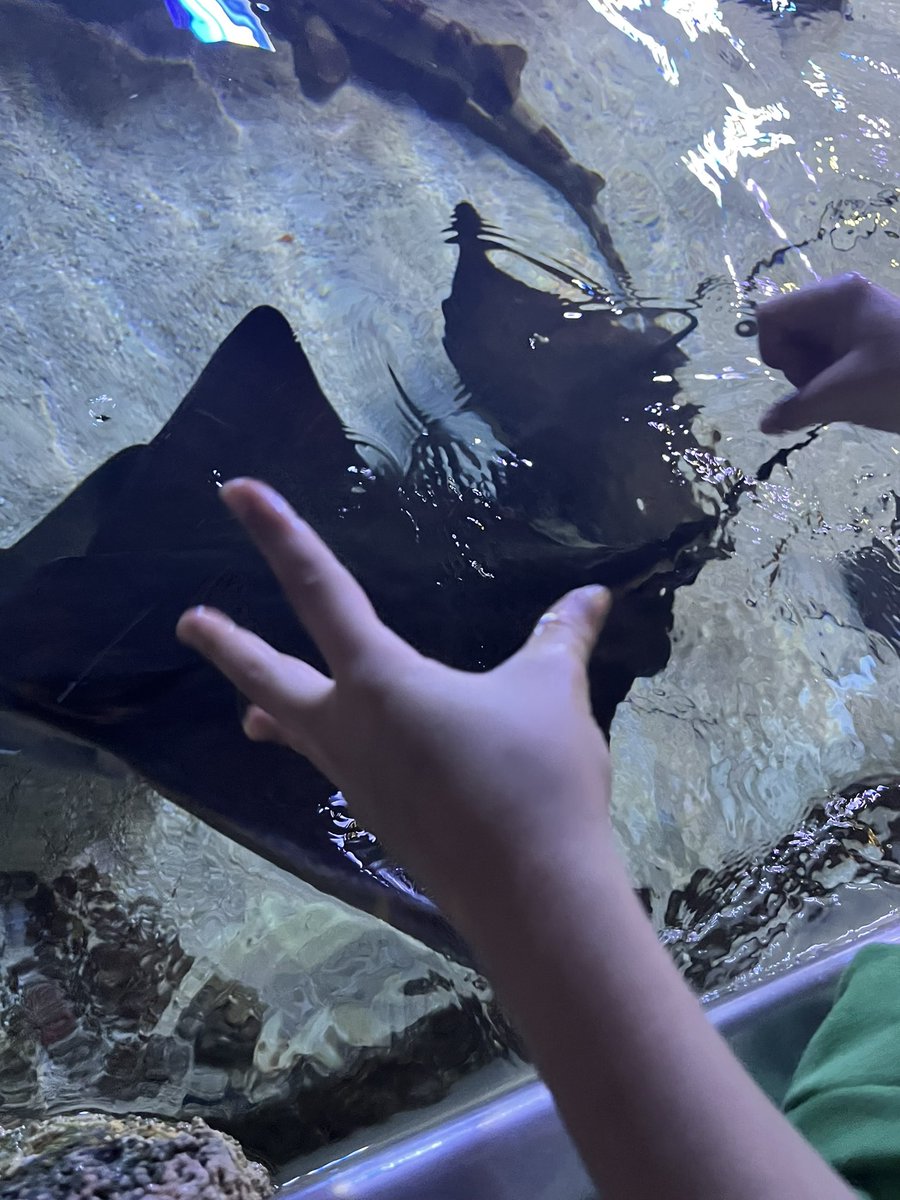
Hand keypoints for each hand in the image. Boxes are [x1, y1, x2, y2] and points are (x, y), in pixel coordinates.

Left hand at [176, 479, 612, 926]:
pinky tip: (348, 759)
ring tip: (247, 709)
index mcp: (380, 680)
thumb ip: (562, 637)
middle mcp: (350, 728)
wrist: (533, 894)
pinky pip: (333, 769)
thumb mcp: (551, 691)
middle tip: (189, 623)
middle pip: (269, 678)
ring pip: (294, 732)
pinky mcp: (380, 819)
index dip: (279, 534)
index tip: (236, 491)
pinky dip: (322, 749)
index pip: (319, 589)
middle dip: (227, 646)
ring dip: (267, 708)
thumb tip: (595, 594)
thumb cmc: (534, 778)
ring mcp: (357, 780)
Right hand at [758, 272, 899, 434]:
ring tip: (846, 389)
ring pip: (804, 346)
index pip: (771, 317)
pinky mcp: (863, 335)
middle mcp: (840, 298)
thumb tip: (764, 423)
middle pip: (786, 331)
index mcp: (834, 297)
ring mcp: (852, 316)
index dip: (776, 352)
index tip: (804, 377)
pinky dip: (828, 376)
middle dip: (798, 366)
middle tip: (831, 385)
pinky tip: (852, 388)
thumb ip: (795, 409)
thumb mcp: (843, 397)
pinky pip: (825, 354)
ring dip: (814, 375)